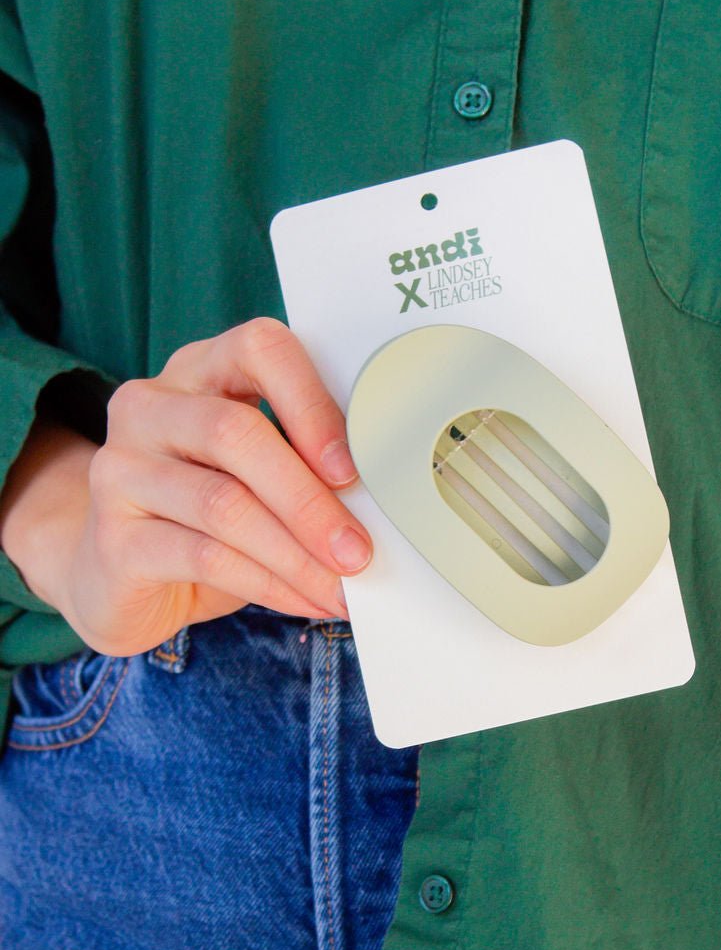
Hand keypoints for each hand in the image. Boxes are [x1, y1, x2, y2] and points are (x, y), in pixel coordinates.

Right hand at [52, 317, 369, 655]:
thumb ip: (304, 465)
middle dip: (309, 499)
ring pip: (223, 505)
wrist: (121, 578)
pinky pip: (205, 557)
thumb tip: (380, 500)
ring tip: (342, 587)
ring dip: (297, 554)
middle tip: (357, 549)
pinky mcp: (112, 538)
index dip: (311, 403)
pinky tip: (305, 601)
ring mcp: (120, 470)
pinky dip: (269, 585)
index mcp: (199, 370)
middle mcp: (150, 408)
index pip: (259, 348)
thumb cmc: (207, 516)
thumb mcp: (258, 476)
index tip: (353, 469)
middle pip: (235, 433)